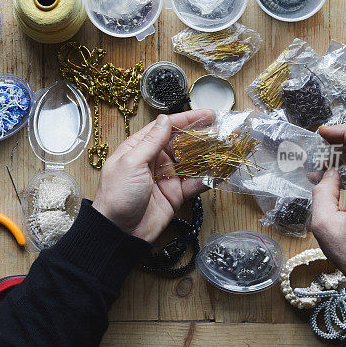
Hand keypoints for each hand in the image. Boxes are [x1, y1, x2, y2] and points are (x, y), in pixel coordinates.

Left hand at [93, 110, 214, 242]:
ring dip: (209, 155)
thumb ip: (151, 141)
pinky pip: (195, 183)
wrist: (118, 232)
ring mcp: (166, 177)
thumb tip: (165, 119)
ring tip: (228, 146)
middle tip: (224, 129)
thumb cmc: (117, 195)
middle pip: (183, 143)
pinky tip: (221, 171)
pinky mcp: (175, 195)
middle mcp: (155, 161)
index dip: (187, 119)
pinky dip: (208, 178)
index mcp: (140, 148)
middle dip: (203, 136)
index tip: (207, 114)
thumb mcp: (131, 163)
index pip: (166, 128)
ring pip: (192, 162)